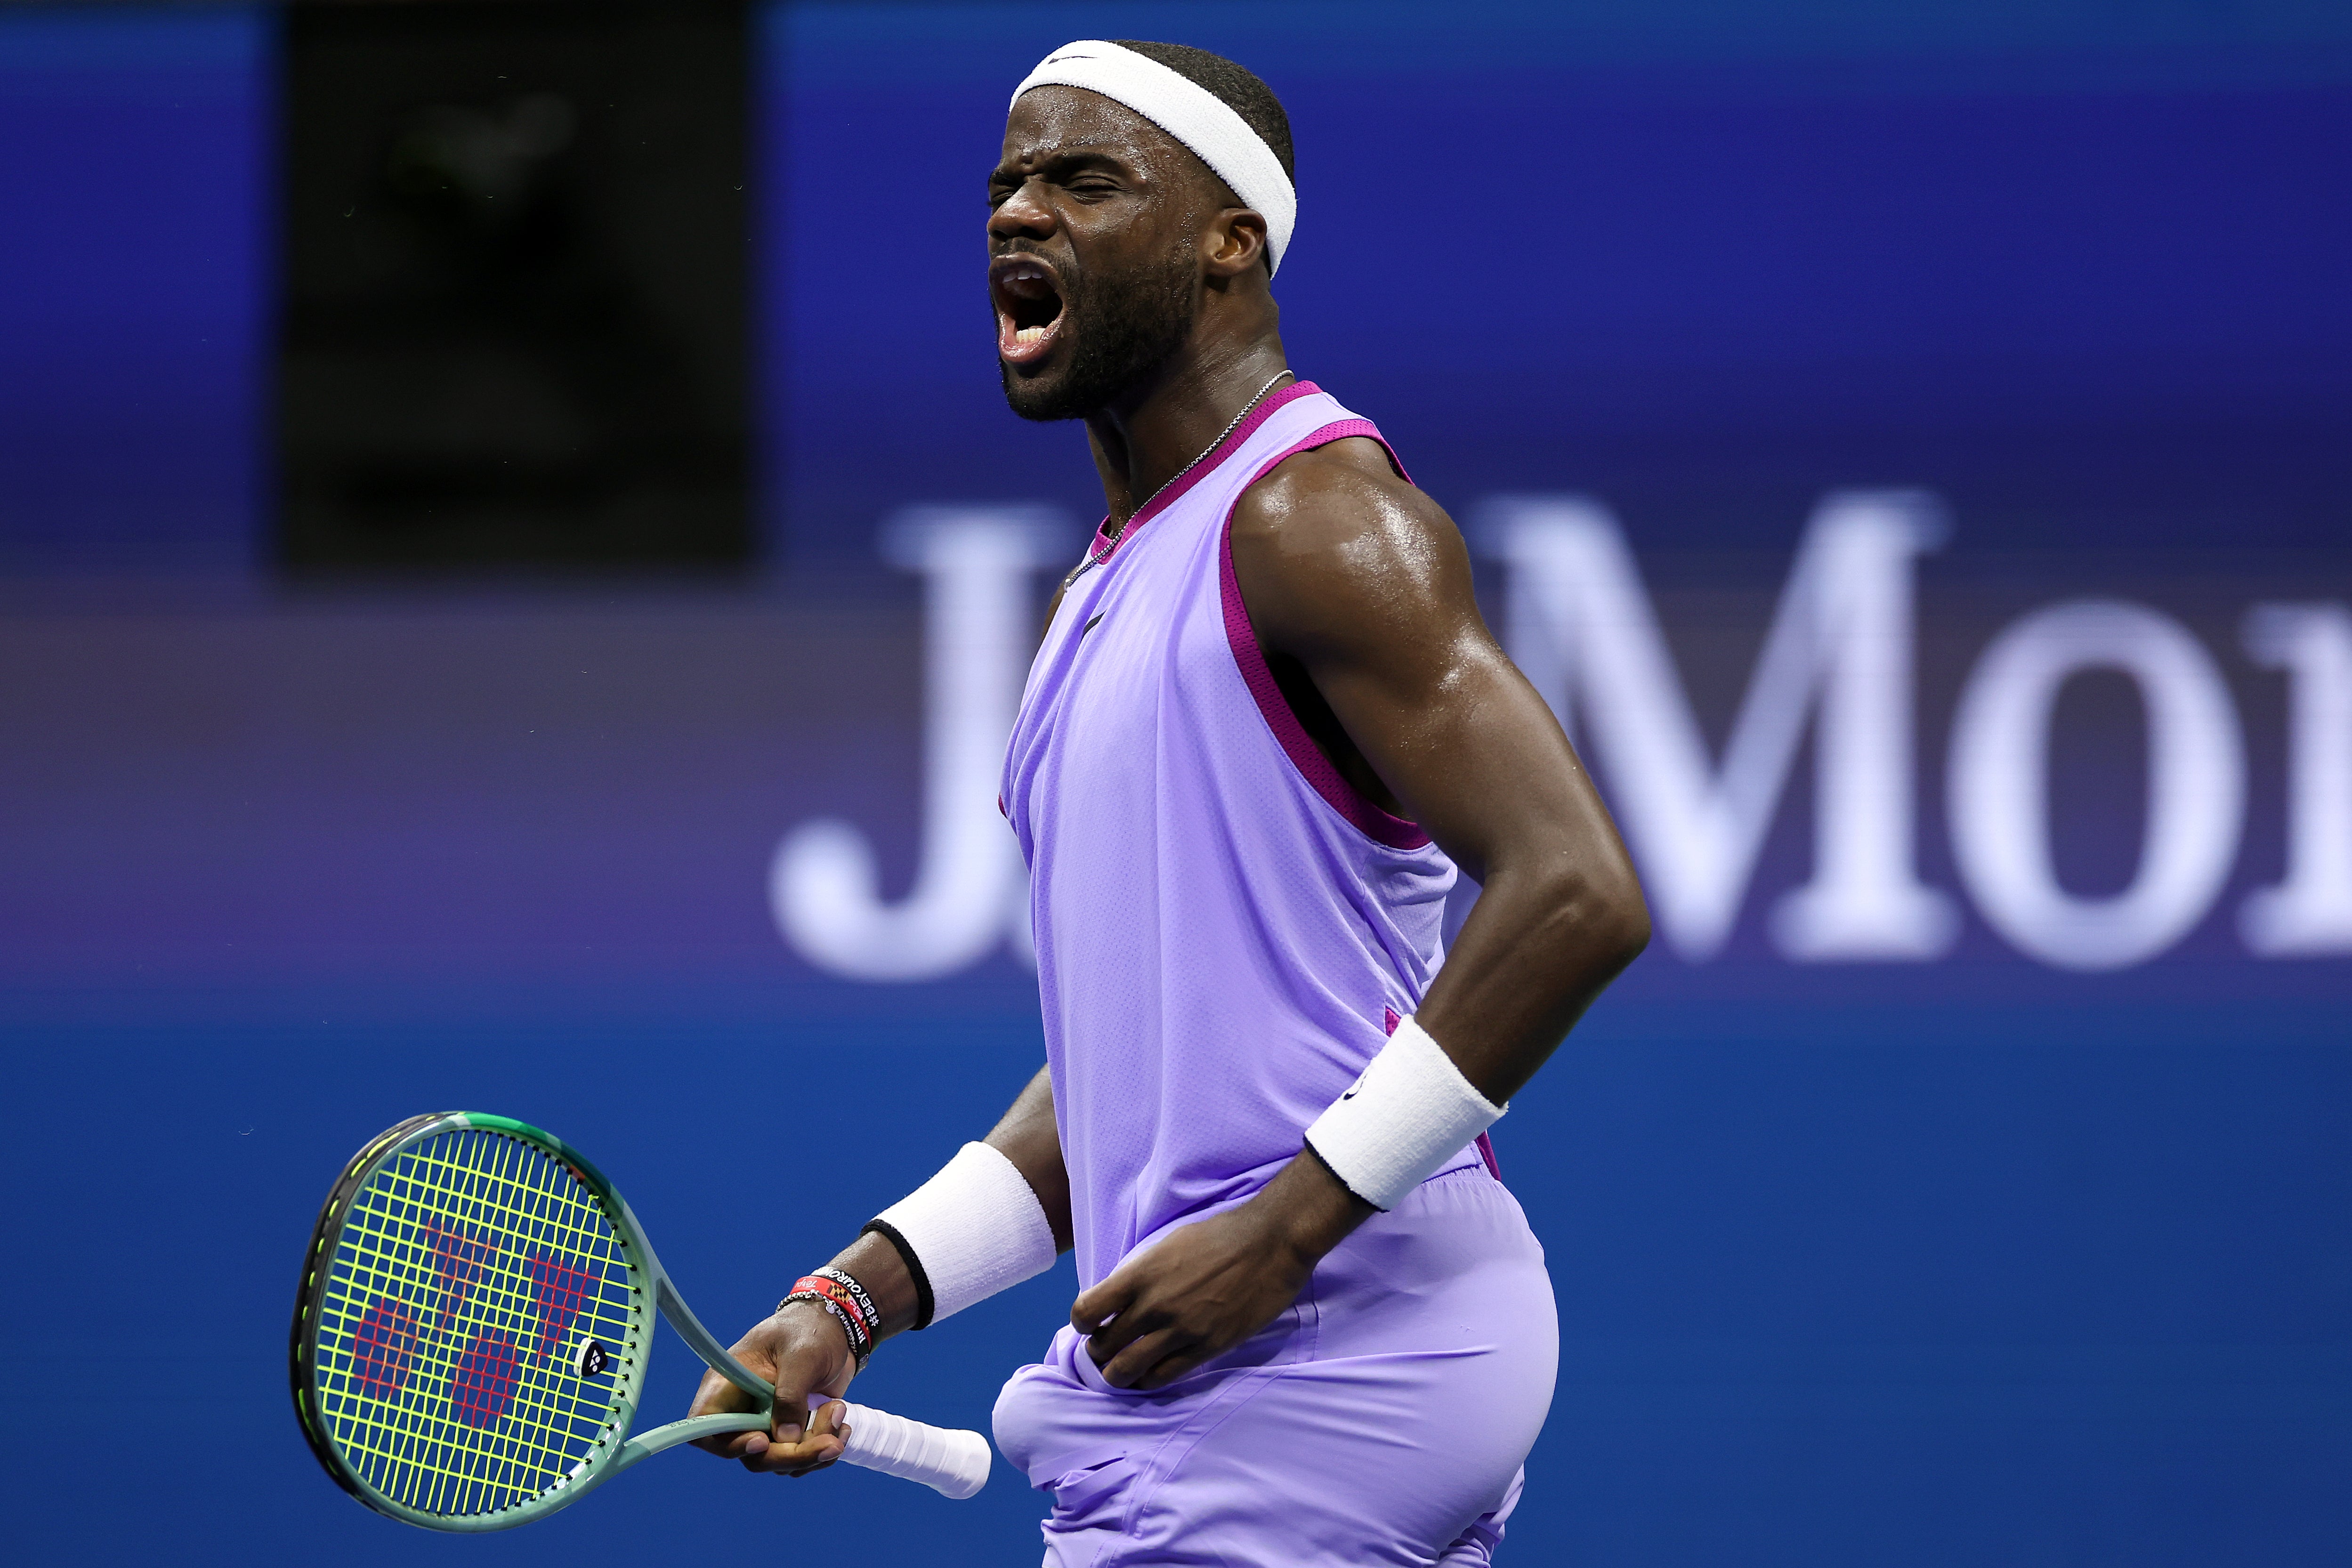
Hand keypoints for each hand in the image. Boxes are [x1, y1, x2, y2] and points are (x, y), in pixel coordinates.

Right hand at [687, 1301, 856, 1476]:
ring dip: (814, 1449)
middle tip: (830, 1445)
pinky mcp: (790, 1431)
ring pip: (780, 1461)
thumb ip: (791, 1395)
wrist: (836, 1330)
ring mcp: (767, 1424)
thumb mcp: (801, 1355)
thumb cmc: (809, 1330)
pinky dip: (822, 1450)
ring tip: (839, 1412)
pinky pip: (800, 1459)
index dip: (728, 1444)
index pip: (707, 1428)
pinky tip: (842, 1426)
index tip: (761, 1442)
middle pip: (752, 1455)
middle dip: (792, 1455)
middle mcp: (742, 1410)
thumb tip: (786, 1439)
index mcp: (728, 1385)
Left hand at [1071, 1150, 1373, 1389]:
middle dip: (1099, 1352)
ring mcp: (1180, 1330)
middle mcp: (1154, 1305)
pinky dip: (1148, 1381)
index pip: (1086, 1311)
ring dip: (1118, 1374)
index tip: (1091, 1324)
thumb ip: (1142, 1273)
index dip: (1083, 1323)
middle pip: (1103, 1346)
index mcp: (1140, 1274)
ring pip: (1126, 1371)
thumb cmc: (1220, 1236)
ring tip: (1123, 1369)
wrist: (1270, 1243)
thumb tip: (1122, 1297)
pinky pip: (1163, 1378)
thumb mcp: (1168, 1244)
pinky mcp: (1206, 1347)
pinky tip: (1149, 1375)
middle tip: (1107, 1349)